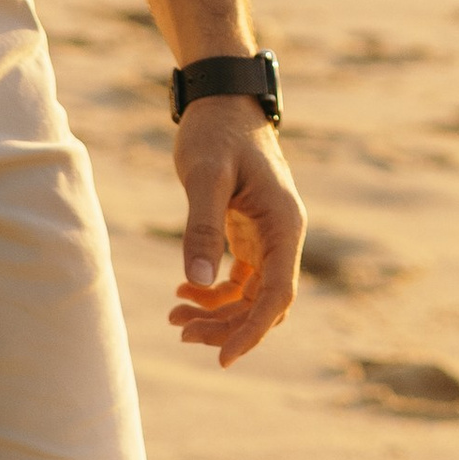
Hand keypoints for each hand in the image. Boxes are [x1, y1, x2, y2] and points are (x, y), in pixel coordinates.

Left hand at [169, 98, 305, 367]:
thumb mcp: (205, 176)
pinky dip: (214, 293)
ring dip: (217, 314)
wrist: (222, 100)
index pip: (277, 294)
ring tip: (174, 316)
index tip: (223, 359)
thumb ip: (201, 227)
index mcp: (284, 223)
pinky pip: (240, 280)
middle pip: (264, 303)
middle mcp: (283, 234)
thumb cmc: (216, 132)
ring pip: (251, 296)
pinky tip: (182, 290)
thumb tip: (195, 282)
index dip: (253, 331)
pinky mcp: (251, 233)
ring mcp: (268, 235)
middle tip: (179, 329)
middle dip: (226, 326)